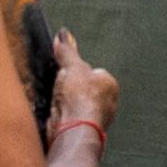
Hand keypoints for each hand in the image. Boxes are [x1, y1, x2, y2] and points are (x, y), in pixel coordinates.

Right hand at [46, 32, 120, 149]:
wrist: (74, 129)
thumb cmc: (81, 98)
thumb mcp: (71, 67)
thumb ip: (67, 52)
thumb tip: (63, 35)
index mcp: (110, 85)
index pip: (92, 72)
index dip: (75, 71)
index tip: (65, 73)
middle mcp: (107, 103)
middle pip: (82, 89)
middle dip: (69, 89)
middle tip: (60, 88)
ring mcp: (95, 119)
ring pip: (75, 105)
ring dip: (63, 103)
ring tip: (57, 102)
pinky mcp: (82, 131)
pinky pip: (69, 118)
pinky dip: (60, 116)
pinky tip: (56, 115)